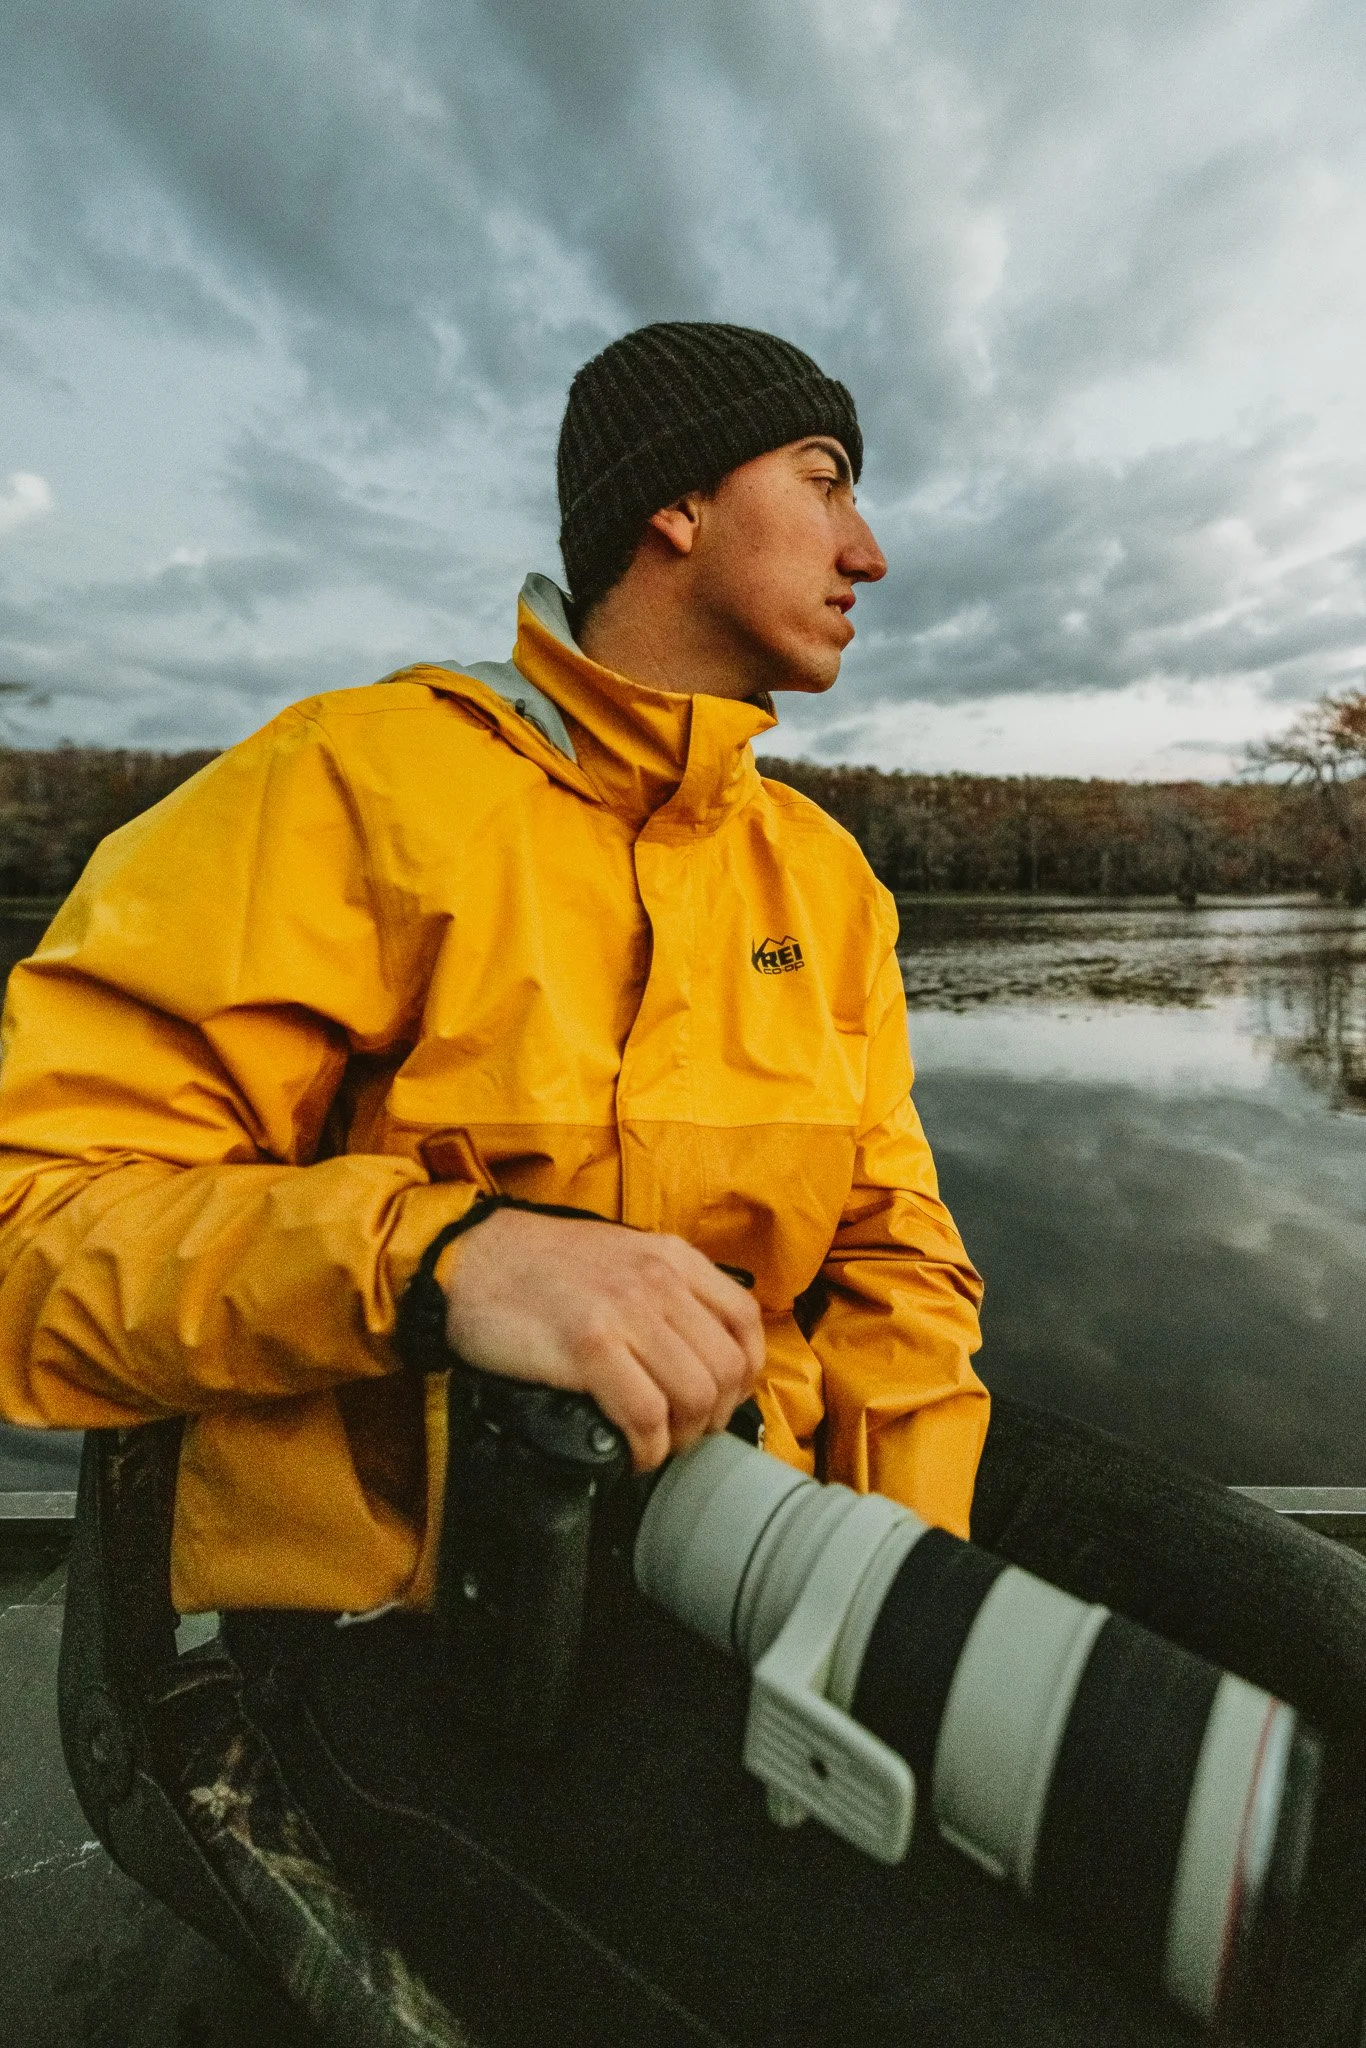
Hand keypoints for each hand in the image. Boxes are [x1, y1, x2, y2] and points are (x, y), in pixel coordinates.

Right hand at [441, 1208, 763, 1471]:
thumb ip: (661, 1288)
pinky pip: (645, 1414)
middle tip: (686, 1433)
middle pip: (726, 1367)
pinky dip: (648, 1448)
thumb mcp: (617, 1255)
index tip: (722, 1399)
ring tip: (657, 1445)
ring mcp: (623, 1312)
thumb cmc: (535, 1265)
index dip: (744, 1373)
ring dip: (682, 1437)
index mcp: (670, 1257)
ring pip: (695, 1395)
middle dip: (714, 1416)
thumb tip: (695, 1346)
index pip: (744, 1320)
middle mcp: (656, 1280)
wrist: (467, 1260)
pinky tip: (633, 1454)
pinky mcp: (587, 1346)